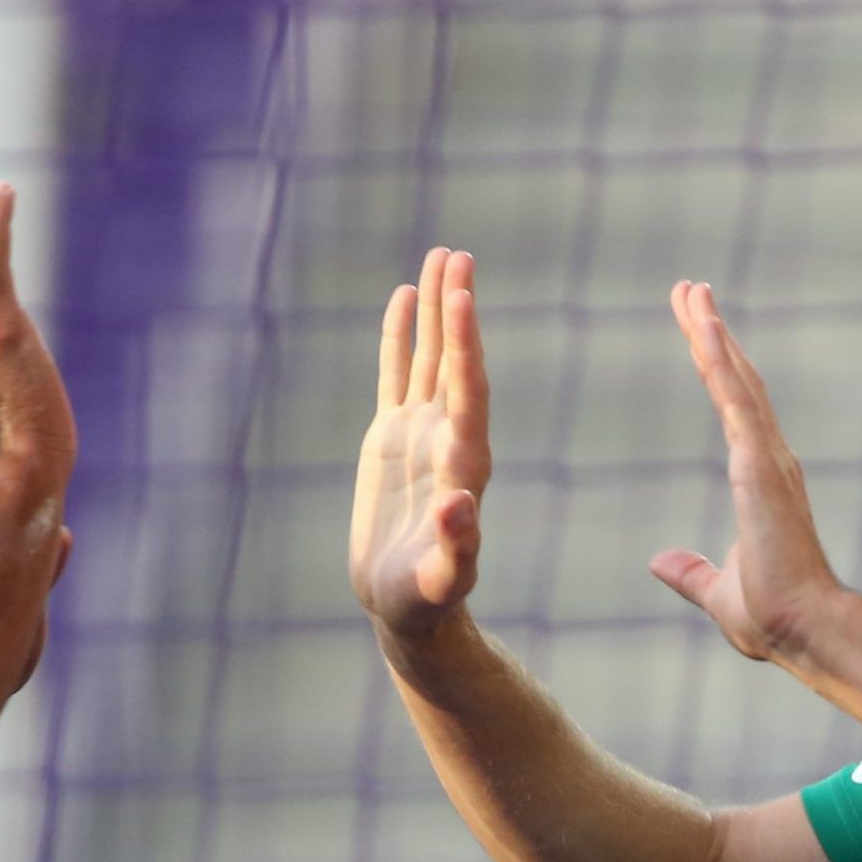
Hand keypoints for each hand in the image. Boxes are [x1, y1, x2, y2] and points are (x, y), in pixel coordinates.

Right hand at [351, 247, 491, 639]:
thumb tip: (459, 505)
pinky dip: (400, 336)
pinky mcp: (392, 438)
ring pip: (428, 357)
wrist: (405, 605)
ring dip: (436, 309)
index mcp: (466, 462)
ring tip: (442, 256)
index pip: (469, 390)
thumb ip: (457, 545)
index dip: (466, 344)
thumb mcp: (443, 579)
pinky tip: (404, 296)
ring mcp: (420, 432)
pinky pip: (397, 375)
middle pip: (455, 360)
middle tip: (460, 255)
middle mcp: (449, 436)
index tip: (464, 297)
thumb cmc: (429, 598)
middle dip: (457, 308)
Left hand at [654, 280, 844, 661]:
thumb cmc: (772, 617)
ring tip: (691, 290)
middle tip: (691, 290)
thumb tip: (660, 562)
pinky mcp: (760, 466)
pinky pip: (735, 400)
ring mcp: (768, 460)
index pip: (734, 409)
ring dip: (712, 332)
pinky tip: (704, 326)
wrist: (803, 632)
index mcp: (762, 481)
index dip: (716, 367)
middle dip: (713, 333)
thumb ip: (690, 572)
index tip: (699, 330)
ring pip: (736, 380)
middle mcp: (770, 460)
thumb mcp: (716, 591)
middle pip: (737, 380)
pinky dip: (720, 360)